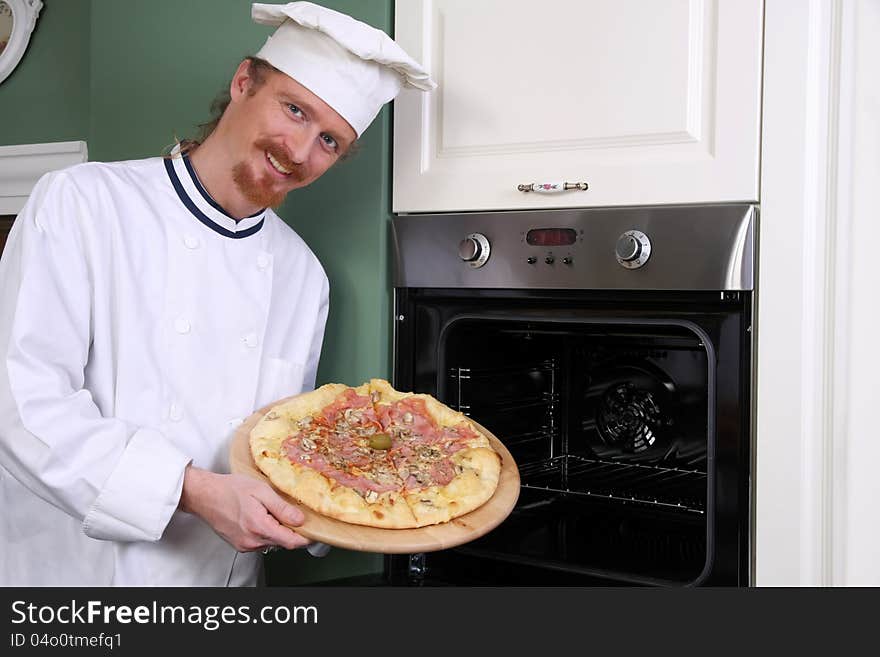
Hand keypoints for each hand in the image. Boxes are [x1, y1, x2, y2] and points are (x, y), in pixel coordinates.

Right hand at [179, 466, 310, 552]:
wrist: (205, 495)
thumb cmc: (230, 489)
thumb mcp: (261, 491)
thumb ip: (282, 508)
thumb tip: (300, 520)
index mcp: (260, 527)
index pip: (291, 542)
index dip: (306, 537)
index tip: (313, 529)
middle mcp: (252, 541)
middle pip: (283, 542)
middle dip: (291, 530)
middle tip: (292, 512)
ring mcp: (245, 545)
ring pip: (272, 542)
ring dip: (277, 530)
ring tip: (271, 510)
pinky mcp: (240, 544)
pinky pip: (260, 541)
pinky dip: (265, 531)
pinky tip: (260, 516)